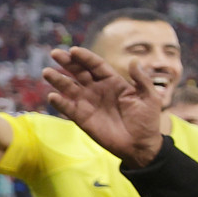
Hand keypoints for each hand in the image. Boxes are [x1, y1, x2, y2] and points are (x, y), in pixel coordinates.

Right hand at [40, 46, 165, 165]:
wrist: (141, 146)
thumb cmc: (147, 121)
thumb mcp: (150, 98)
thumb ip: (142, 80)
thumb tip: (134, 60)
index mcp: (114, 82)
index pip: (96, 65)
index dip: (85, 57)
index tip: (74, 50)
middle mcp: (98, 89)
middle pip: (80, 72)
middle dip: (68, 62)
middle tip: (55, 53)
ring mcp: (88, 103)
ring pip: (70, 87)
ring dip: (58, 79)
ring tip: (47, 72)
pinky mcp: (82, 118)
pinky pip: (68, 108)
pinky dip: (60, 102)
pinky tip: (53, 96)